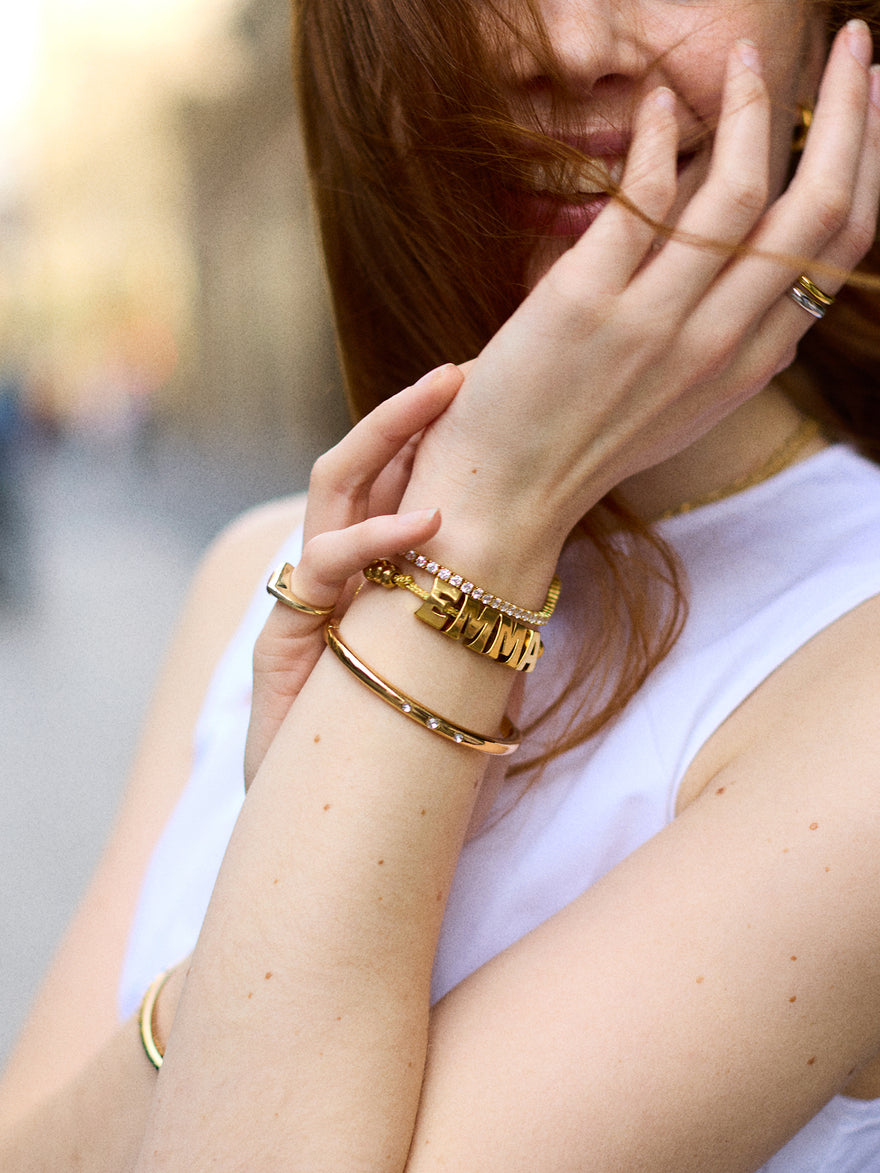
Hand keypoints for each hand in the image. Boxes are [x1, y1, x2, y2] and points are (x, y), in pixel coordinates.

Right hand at [243, 364, 463, 789]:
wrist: (331, 828)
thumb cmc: (402, 750)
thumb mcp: (455, 669)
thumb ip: (482, 620)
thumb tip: (553, 580)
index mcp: (377, 573)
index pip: (399, 482)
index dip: (437, 436)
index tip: (494, 396)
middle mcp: (338, 576)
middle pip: (360, 467)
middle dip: (407, 413)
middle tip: (461, 369)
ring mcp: (309, 603)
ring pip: (332, 493)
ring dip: (385, 440)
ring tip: (441, 399)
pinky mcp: (284, 637)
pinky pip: (321, 567)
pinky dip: (372, 539)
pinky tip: (423, 525)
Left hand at [402, 24, 879, 574]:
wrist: (504, 497)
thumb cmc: (584, 440)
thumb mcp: (681, 400)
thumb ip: (727, 335)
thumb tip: (748, 245)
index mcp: (748, 366)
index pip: (842, 248)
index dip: (867, 162)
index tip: (861, 105)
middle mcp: (718, 345)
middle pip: (820, 211)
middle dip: (849, 112)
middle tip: (851, 41)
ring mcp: (656, 325)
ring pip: (742, 191)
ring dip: (755, 104)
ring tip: (739, 55)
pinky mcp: (585, 304)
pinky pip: (644, 197)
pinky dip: (657, 136)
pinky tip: (660, 104)